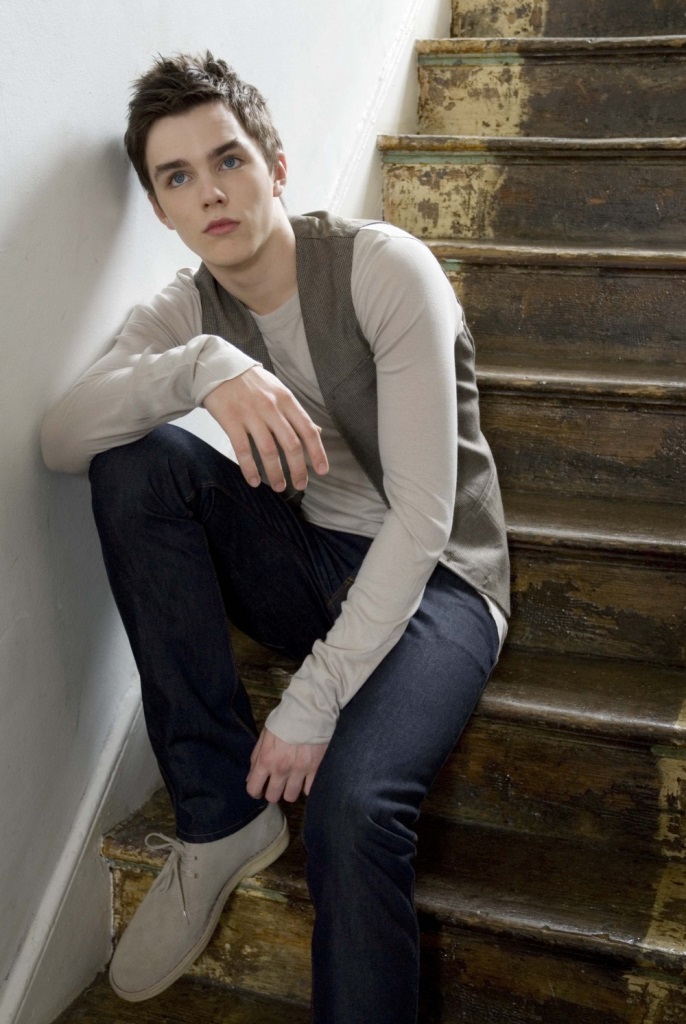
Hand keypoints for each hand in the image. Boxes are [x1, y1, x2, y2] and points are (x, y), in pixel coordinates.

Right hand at [203, 367, 327, 491]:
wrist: (218, 367)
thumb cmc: (252, 382)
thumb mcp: (279, 391)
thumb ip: (295, 413)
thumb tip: (317, 432)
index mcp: (286, 400)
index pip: (307, 430)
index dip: (317, 452)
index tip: (322, 471)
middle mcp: (271, 407)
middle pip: (291, 444)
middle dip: (298, 469)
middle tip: (300, 485)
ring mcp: (250, 414)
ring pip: (268, 450)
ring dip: (275, 473)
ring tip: (278, 487)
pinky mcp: (231, 420)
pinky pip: (243, 450)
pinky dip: (249, 468)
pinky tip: (253, 481)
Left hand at [246, 728, 327, 802]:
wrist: (309, 709)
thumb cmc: (284, 720)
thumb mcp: (264, 735)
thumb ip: (256, 757)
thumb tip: (251, 778)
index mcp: (266, 760)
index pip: (253, 789)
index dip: (255, 791)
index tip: (260, 789)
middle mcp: (281, 769)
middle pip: (273, 797)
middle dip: (273, 792)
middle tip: (278, 784)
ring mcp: (299, 770)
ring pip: (291, 797)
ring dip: (290, 790)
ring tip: (293, 781)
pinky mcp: (316, 768)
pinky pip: (309, 790)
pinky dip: (306, 787)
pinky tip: (306, 778)